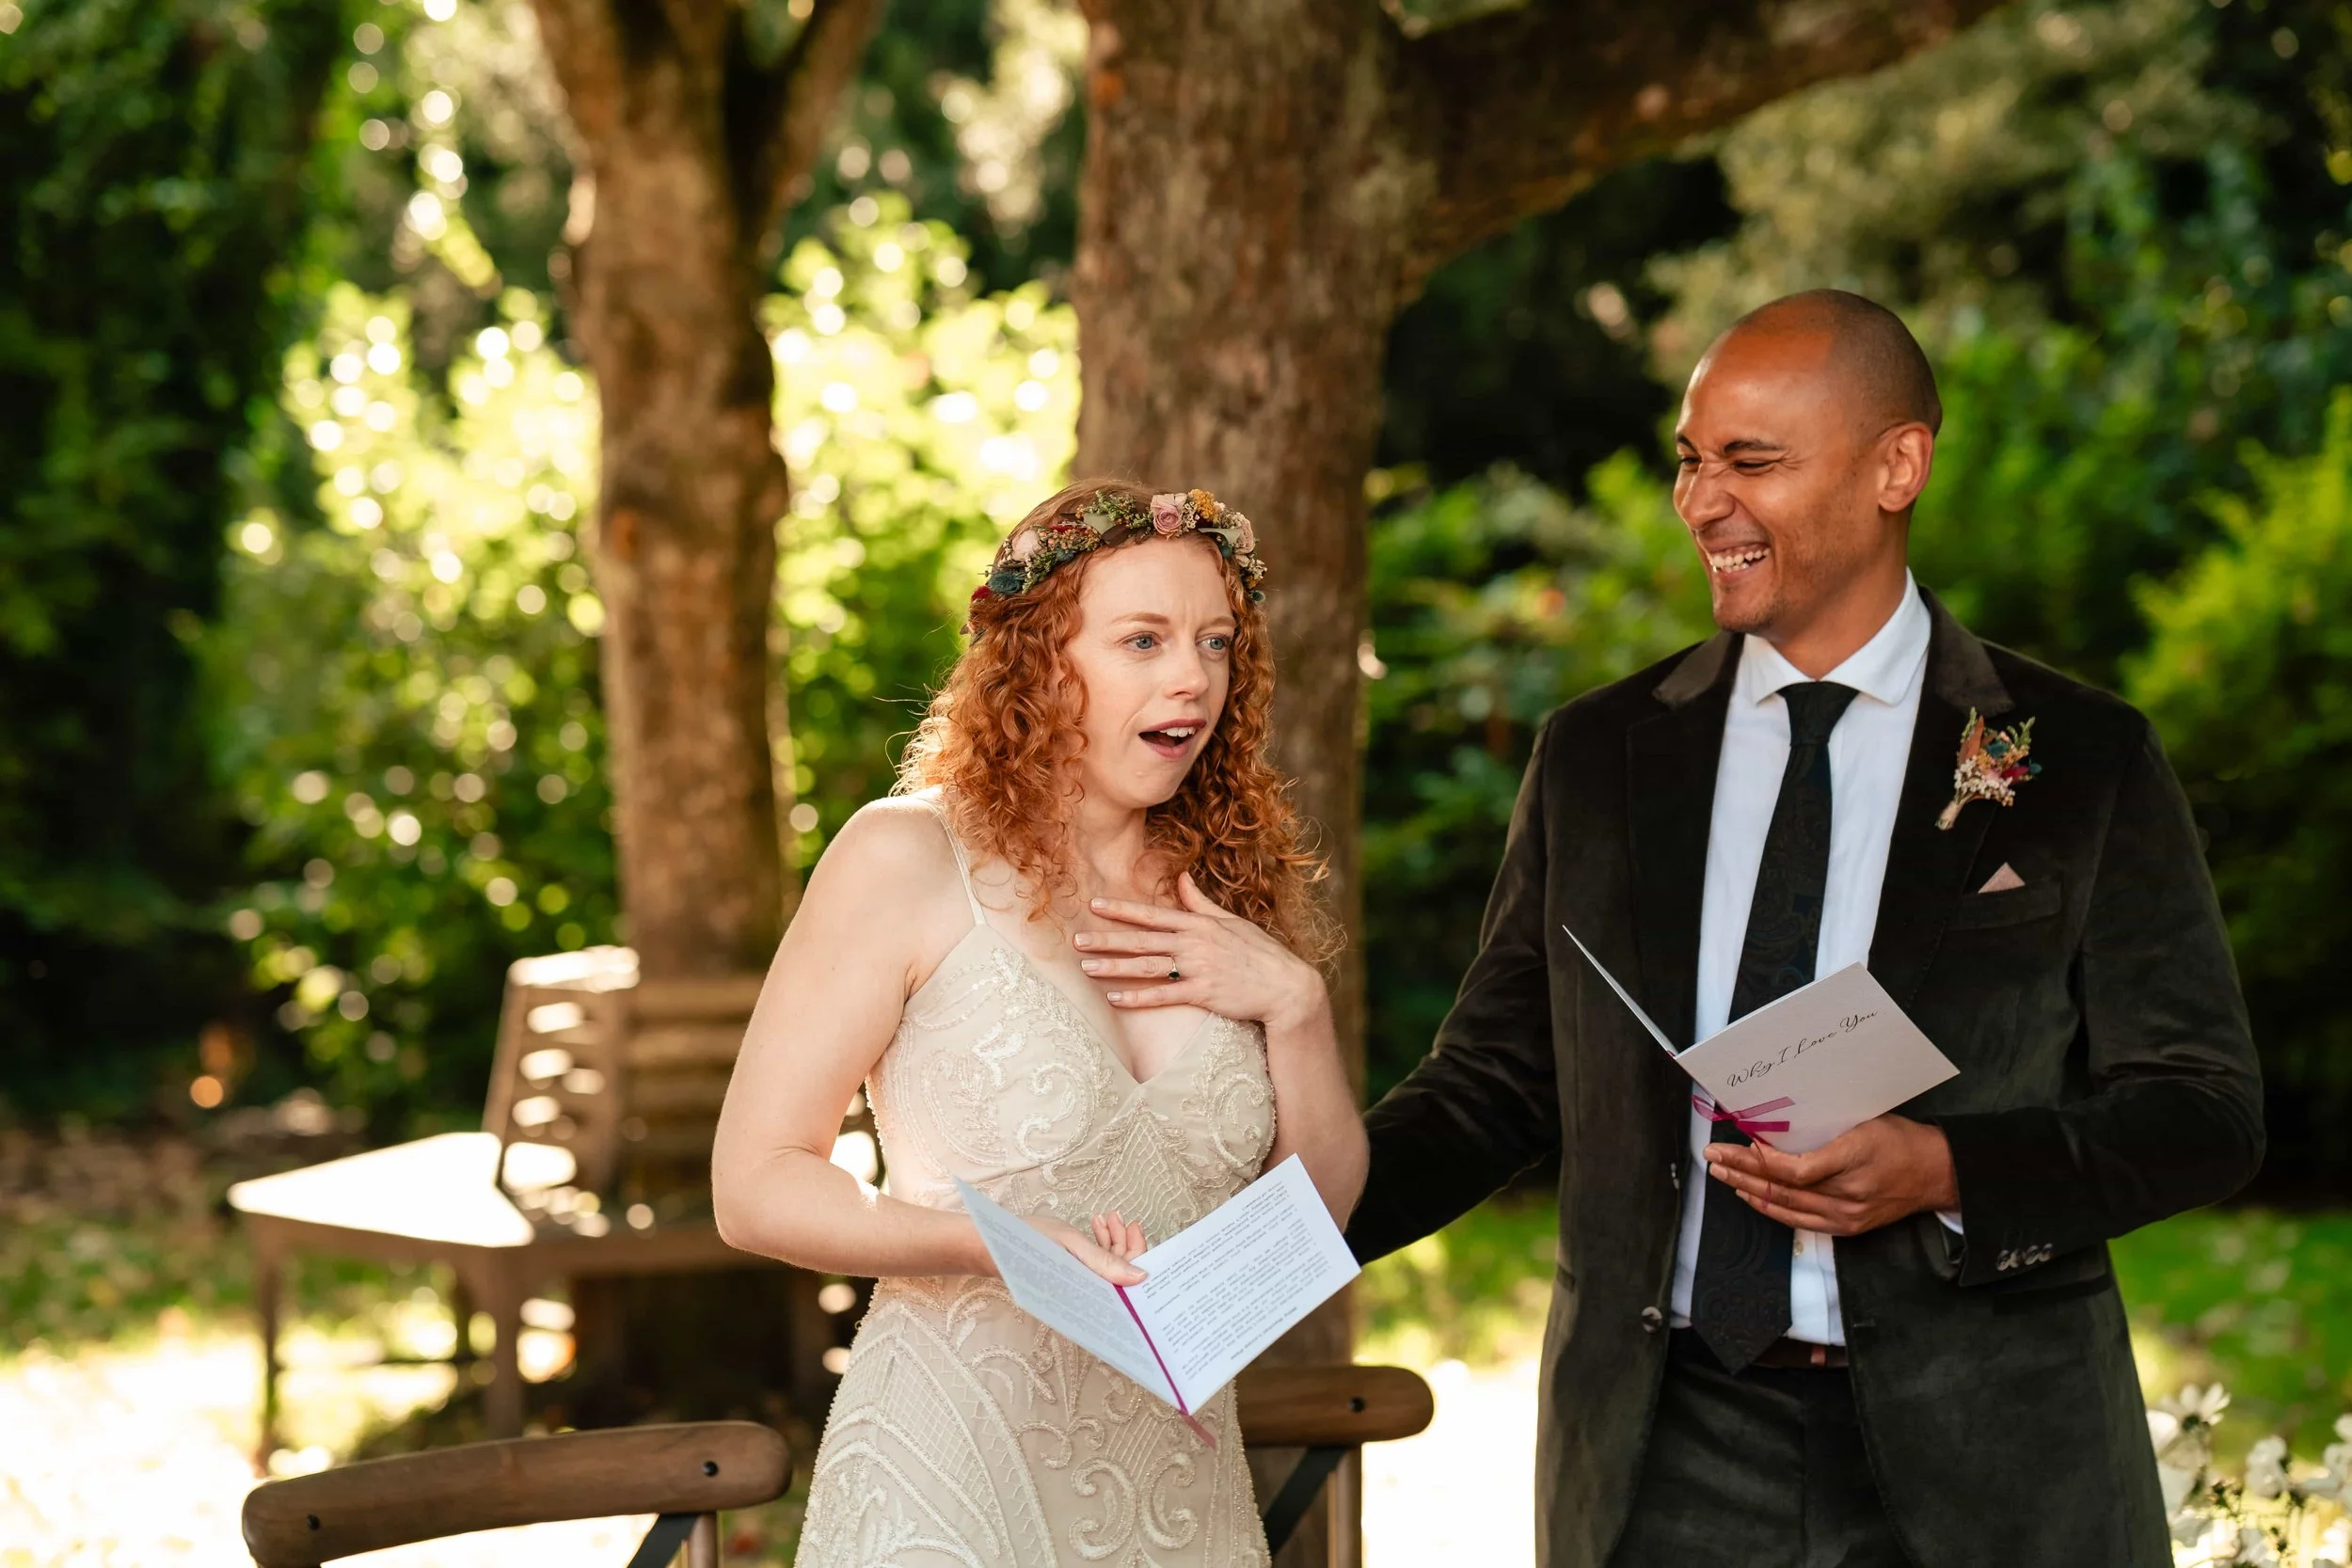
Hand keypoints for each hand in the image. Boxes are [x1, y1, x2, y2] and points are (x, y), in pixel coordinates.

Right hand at [1000, 1212, 1148, 1285]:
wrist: (995, 1244)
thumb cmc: (1029, 1241)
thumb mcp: (1071, 1243)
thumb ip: (1105, 1261)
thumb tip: (1141, 1278)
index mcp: (1088, 1291)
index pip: (1127, 1280)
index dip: (1136, 1252)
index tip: (1135, 1225)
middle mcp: (1086, 1294)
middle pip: (1119, 1272)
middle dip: (1123, 1242)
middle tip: (1116, 1217)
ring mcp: (1080, 1285)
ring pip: (1107, 1266)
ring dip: (1111, 1240)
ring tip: (1105, 1218)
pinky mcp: (1073, 1277)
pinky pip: (1093, 1265)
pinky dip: (1098, 1245)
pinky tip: (1096, 1225)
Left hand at [1075, 873, 1326, 1030]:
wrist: (1287, 986)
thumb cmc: (1260, 953)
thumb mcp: (1231, 922)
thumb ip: (1201, 902)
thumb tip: (1182, 877)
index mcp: (1199, 924)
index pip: (1153, 915)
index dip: (1122, 910)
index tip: (1094, 906)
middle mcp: (1195, 943)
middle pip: (1142, 940)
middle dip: (1107, 939)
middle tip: (1075, 940)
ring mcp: (1199, 968)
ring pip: (1148, 966)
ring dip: (1115, 967)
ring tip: (1086, 967)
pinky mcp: (1204, 994)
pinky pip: (1165, 996)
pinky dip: (1139, 997)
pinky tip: (1115, 998)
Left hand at [1704, 1114, 1958, 1236]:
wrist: (1934, 1173)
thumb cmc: (1898, 1139)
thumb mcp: (1863, 1121)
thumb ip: (1822, 1128)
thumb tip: (1777, 1126)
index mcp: (1854, 1158)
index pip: (1798, 1169)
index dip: (1764, 1160)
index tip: (1741, 1143)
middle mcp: (1849, 1194)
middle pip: (1784, 1188)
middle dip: (1743, 1171)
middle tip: (1714, 1157)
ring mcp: (1847, 1216)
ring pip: (1787, 1207)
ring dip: (1750, 1189)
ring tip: (1723, 1174)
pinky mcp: (1848, 1228)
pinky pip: (1800, 1221)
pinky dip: (1772, 1208)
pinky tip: (1751, 1196)